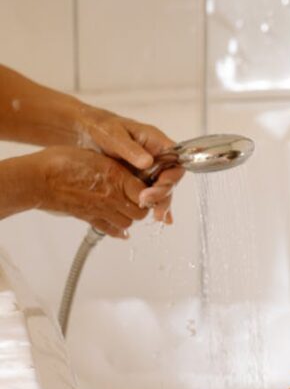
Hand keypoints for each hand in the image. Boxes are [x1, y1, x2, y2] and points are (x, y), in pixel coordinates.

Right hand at [29, 146, 154, 237]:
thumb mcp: (97, 157)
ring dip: (130, 218)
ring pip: (127, 223)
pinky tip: (120, 229)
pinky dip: (117, 231)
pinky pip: (109, 230)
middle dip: (143, 207)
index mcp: (116, 178)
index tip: (150, 188)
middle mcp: (111, 197)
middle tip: (139, 199)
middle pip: (140, 213)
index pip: (147, 193)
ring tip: (127, 209)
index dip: (151, 192)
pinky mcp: (88, 218)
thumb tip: (130, 177)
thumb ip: (116, 168)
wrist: (39, 179)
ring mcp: (100, 210)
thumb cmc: (63, 162)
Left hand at [77, 107, 182, 221]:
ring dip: (159, 203)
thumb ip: (130, 148)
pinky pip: (150, 195)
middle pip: (170, 180)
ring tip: (154, 216)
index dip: (171, 176)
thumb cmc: (100, 127)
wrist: (81, 133)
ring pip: (161, 190)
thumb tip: (148, 162)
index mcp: (155, 143)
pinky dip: (154, 206)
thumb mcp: (114, 135)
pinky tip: (160, 219)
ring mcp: (147, 171)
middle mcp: (155, 158)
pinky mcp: (136, 181)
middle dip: (163, 194)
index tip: (158, 186)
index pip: (175, 161)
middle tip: (147, 203)